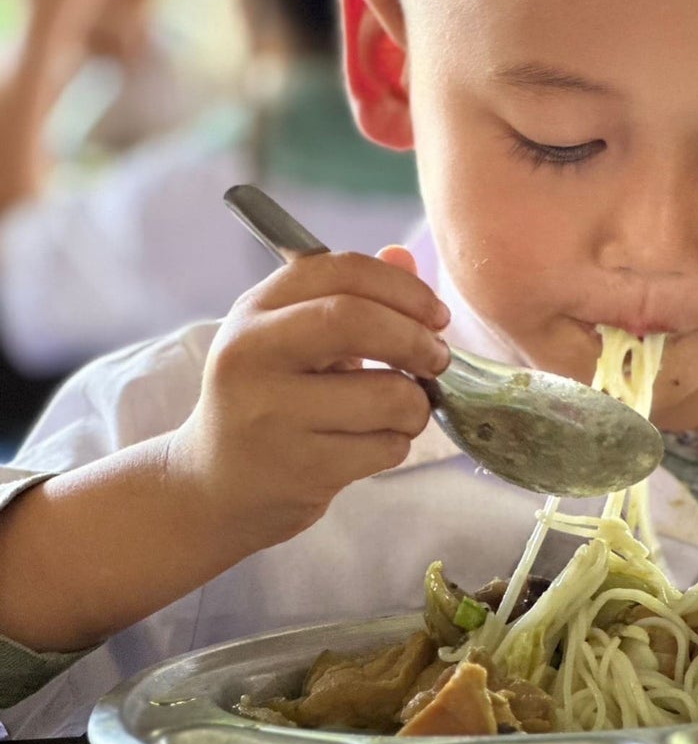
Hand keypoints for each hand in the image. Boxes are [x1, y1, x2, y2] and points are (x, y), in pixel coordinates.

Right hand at [169, 247, 450, 552]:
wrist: (213, 487)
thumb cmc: (271, 399)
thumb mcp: (295, 337)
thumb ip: (352, 295)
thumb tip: (405, 256)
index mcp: (256, 310)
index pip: (341, 270)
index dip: (404, 288)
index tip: (436, 315)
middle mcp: (252, 355)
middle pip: (355, 320)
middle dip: (417, 339)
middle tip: (437, 360)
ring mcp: (270, 415)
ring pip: (386, 394)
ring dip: (416, 404)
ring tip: (403, 410)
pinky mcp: (296, 470)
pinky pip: (384, 447)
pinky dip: (396, 444)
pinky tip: (371, 444)